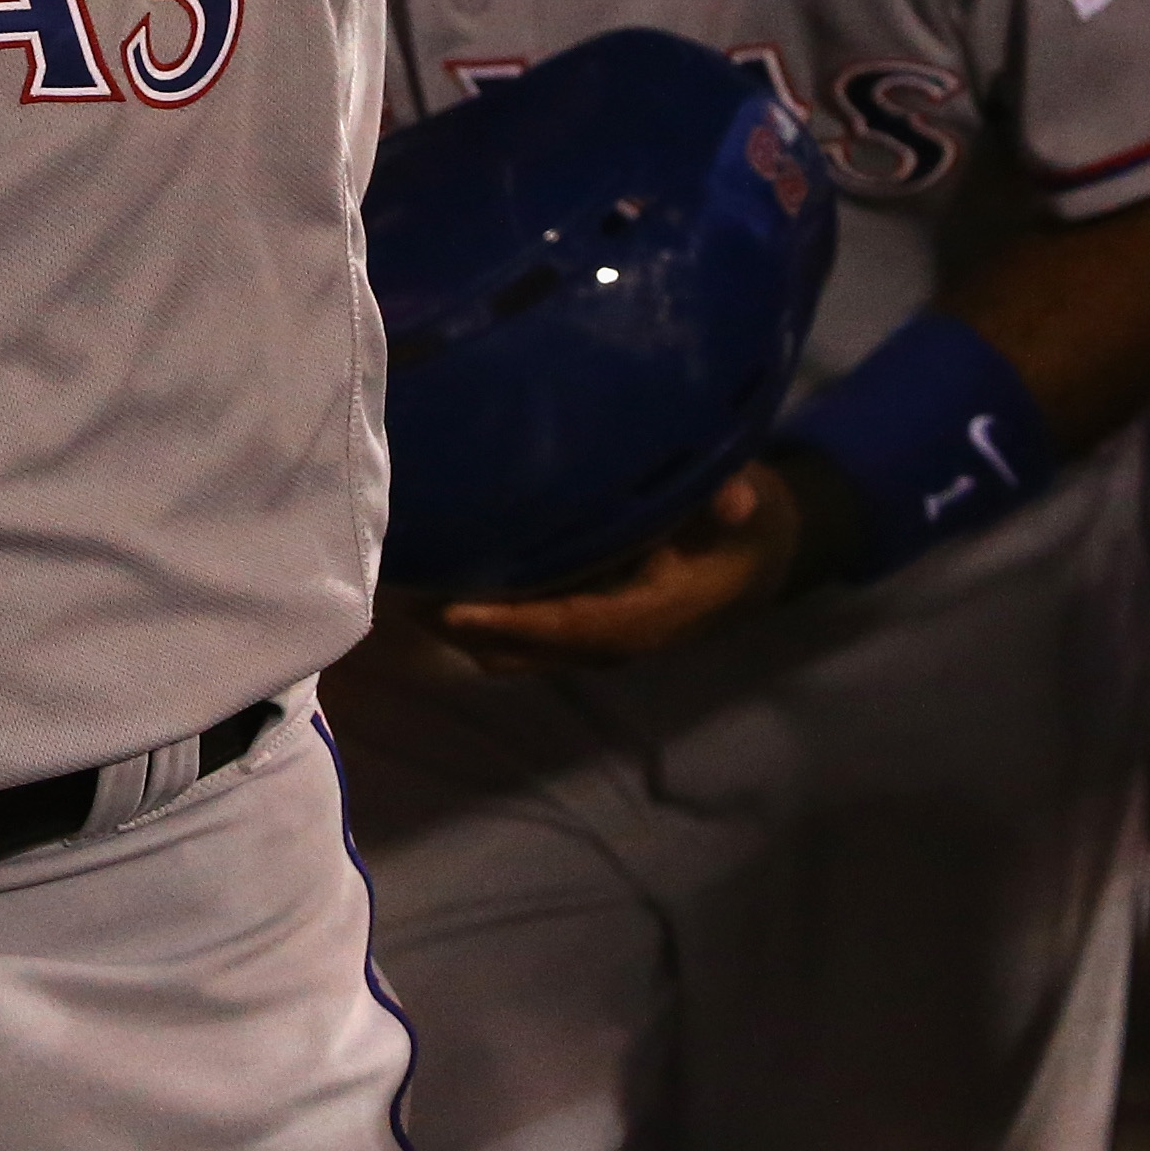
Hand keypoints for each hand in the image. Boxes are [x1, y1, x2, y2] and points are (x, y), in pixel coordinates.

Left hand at [430, 463, 797, 667]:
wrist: (748, 563)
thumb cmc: (732, 528)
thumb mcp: (742, 506)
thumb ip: (730, 500)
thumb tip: (735, 499)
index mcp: (648, 617)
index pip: (572, 626)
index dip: (514, 620)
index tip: (455, 609)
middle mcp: (610, 644)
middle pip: (522, 648)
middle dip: (463, 626)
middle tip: (401, 583)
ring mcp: (589, 645)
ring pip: (510, 651)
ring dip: (461, 627)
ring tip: (405, 580)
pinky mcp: (575, 635)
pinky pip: (516, 640)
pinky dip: (477, 620)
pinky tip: (439, 579)